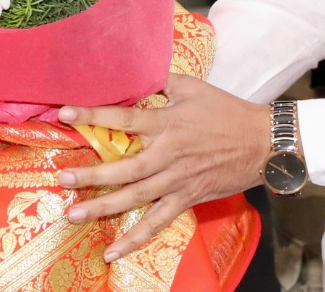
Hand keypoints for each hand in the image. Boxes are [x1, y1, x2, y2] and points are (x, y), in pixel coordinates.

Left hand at [57, 73, 268, 261]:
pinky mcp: (186, 199)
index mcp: (167, 123)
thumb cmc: (226, 111)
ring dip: (103, 207)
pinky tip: (113, 252)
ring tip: (73, 214)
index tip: (65, 113)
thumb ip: (160, 80)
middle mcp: (168, 155)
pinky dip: (135, 239)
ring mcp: (176, 181)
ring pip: (135, 198)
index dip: (94, 115)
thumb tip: (134, 71)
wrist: (262, 143)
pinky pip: (157, 223)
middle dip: (91, 174)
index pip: (124, 117)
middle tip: (62, 179)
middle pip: (124, 167)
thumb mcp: (193, 87)